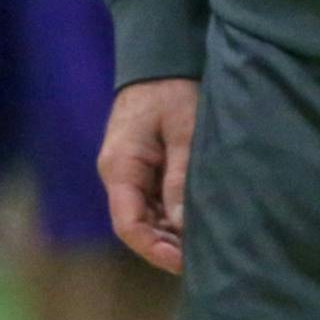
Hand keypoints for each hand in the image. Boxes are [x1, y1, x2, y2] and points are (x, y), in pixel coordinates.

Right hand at [99, 78, 198, 274]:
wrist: (161, 57)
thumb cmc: (173, 89)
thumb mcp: (184, 130)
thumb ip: (181, 177)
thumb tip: (181, 224)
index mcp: (120, 167)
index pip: (129, 224)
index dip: (154, 249)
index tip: (182, 262)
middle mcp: (118, 173)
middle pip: (137, 223)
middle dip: (165, 244)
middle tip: (200, 258)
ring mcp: (129, 169)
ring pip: (146, 213)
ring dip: (169, 230)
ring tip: (201, 244)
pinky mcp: (143, 163)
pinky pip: (153, 197)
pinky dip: (170, 212)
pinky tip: (193, 221)